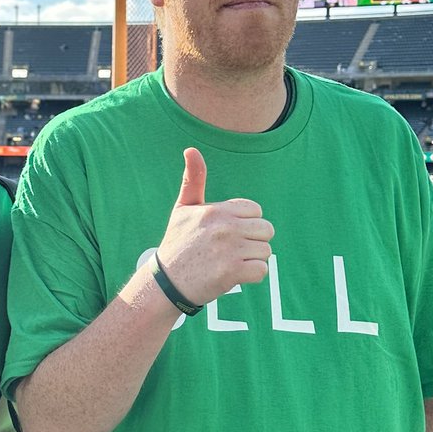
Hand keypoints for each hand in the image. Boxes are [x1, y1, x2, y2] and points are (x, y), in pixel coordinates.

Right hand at [156, 148, 273, 307]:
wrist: (166, 282)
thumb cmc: (177, 243)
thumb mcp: (182, 208)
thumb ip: (193, 179)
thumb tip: (191, 150)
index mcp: (217, 210)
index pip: (255, 210)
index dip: (245, 223)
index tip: (228, 233)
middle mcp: (226, 227)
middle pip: (266, 229)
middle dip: (253, 241)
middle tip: (232, 250)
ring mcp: (231, 250)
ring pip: (266, 250)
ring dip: (252, 259)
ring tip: (231, 261)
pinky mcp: (233, 272)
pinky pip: (262, 270)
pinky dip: (251, 276)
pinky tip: (234, 274)